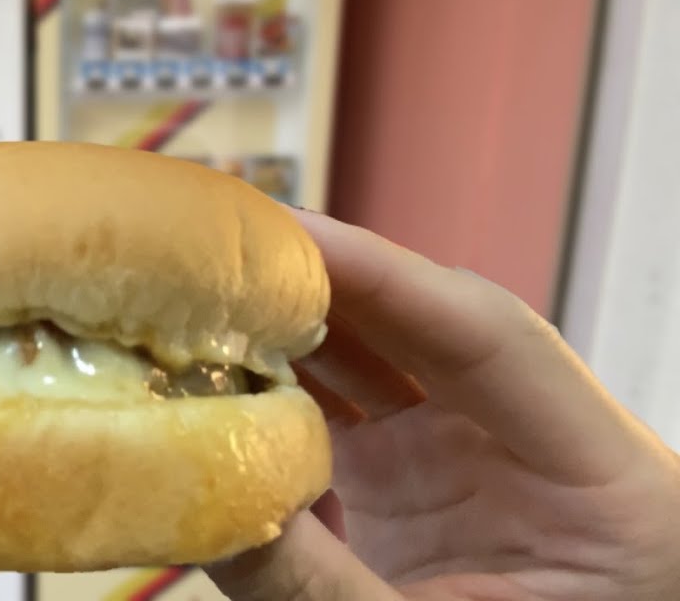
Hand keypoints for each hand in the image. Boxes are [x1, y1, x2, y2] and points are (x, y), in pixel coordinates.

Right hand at [206, 210, 679, 599]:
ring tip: (199, 305)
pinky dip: (278, 396)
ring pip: (372, 362)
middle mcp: (529, 442)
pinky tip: (215, 386)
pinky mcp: (409, 486)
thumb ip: (324, 590)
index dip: (380, 272)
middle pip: (420, 326)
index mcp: (600, 476)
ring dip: (290, 332)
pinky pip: (339, 418)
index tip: (286, 234)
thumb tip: (204, 504)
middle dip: (320, 283)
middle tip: (216, 250)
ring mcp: (466, 460)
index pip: (485, 331)